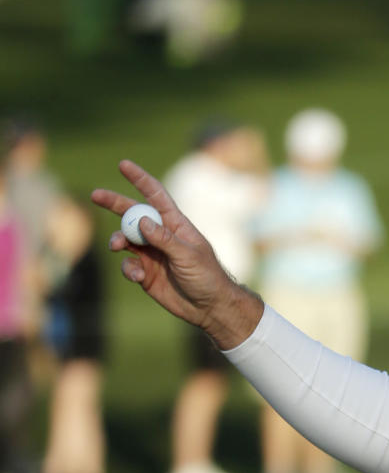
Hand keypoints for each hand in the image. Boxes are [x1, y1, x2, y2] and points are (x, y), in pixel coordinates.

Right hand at [91, 159, 262, 349]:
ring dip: (117, 240)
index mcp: (175, 225)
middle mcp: (160, 236)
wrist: (208, 307)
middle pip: (133, 214)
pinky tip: (138, 277)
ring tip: (116, 247)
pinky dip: (128, 269)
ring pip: (125, 240)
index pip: (156, 197)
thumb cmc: (207, 277)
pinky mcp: (145, 273)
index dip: (140, 179)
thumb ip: (164, 239)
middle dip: (114, 204)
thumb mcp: (188, 255)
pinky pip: (128, 265)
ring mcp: (151, 254)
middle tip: (95, 195)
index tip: (123, 165)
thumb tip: (142, 220)